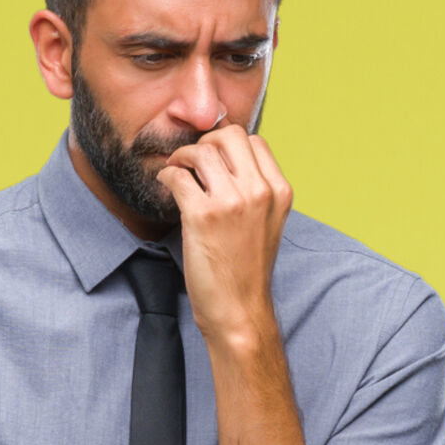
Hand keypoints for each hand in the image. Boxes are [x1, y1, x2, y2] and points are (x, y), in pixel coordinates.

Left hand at [155, 125, 292, 348]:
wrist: (239, 308)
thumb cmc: (247, 268)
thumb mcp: (267, 222)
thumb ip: (255, 190)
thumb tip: (225, 161)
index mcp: (279, 190)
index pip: (253, 140)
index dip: (226, 143)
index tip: (211, 155)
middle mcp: (259, 191)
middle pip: (228, 135)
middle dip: (204, 141)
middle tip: (190, 160)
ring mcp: (232, 201)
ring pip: (201, 150)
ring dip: (181, 156)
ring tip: (175, 171)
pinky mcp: (202, 215)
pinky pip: (177, 176)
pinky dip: (166, 175)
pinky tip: (165, 185)